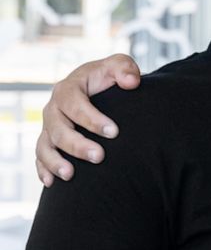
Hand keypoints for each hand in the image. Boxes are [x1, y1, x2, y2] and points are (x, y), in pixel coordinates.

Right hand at [35, 55, 141, 185]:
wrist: (97, 90)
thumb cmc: (108, 78)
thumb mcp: (118, 66)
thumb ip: (125, 68)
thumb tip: (131, 82)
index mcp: (68, 89)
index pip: (74, 104)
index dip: (92, 119)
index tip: (114, 132)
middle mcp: (54, 109)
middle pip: (59, 129)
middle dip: (77, 145)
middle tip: (100, 157)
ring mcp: (49, 127)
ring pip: (45, 146)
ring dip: (56, 161)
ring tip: (71, 175)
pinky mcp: (48, 141)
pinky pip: (40, 157)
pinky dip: (43, 169)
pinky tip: (52, 183)